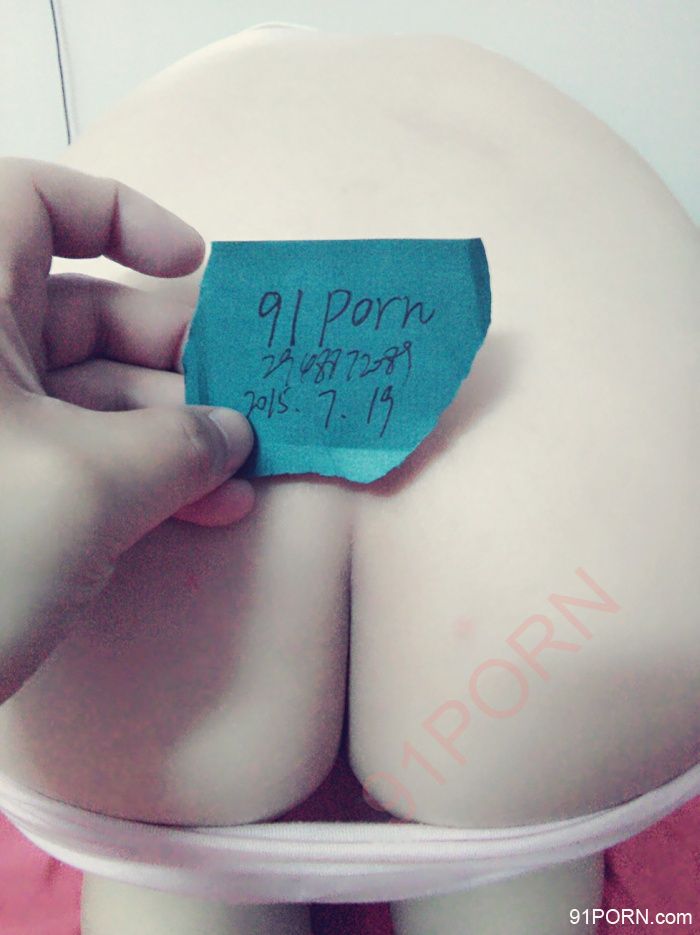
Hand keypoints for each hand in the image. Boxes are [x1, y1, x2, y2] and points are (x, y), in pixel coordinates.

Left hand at [0, 158, 254, 703]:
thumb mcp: (88, 488)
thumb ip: (181, 444)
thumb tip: (235, 432)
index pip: (35, 205)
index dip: (121, 216)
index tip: (193, 266)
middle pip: (86, 312)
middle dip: (180, 357)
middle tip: (255, 397)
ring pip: (90, 396)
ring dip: (174, 431)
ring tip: (245, 470)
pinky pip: (74, 454)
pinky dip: (137, 474)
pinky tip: (206, 506)